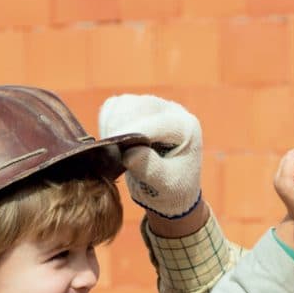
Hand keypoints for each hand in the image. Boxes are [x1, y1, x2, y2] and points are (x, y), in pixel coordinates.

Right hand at [98, 93, 201, 218]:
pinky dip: (107, 122)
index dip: (134, 131)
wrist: (169, 189)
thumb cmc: (171, 188)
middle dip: (121, 127)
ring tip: (114, 149)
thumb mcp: (165, 184)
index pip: (158, 123)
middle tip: (113, 152)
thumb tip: (129, 153)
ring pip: (124, 104)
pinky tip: (112, 142)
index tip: (113, 143)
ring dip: (112, 124)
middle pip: (139, 106)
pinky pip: (114, 107)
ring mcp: (154, 106)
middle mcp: (172, 111)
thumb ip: (150, 169)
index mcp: (186, 127)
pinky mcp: (137, 109)